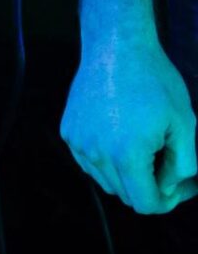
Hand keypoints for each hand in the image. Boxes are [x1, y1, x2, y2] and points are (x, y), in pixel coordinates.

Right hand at [63, 24, 197, 213]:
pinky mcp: (68, 131)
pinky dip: (107, 160)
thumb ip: (183, 167)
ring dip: (127, 175)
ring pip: (107, 181)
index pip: (146, 205)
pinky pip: (90, 162)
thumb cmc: (155, 82)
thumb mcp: (185, 124)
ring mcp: (78, 142)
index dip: (169, 202)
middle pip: (126, 195)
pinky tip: (121, 135)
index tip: (180, 184)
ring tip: (144, 146)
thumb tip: (168, 187)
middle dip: (150, 186)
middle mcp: (96, 153)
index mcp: (127, 155)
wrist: (116, 48)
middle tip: (168, 162)